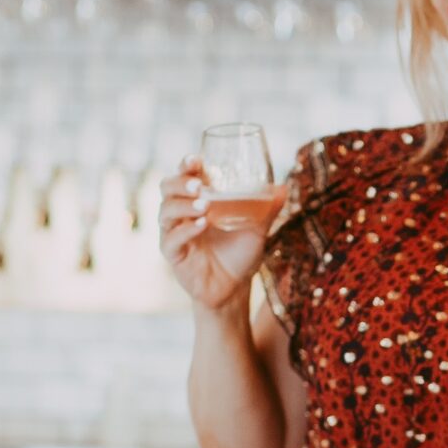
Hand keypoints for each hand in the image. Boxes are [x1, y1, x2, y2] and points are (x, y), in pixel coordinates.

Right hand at [159, 158, 273, 311]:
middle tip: (199, 185)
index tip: (196, 160)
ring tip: (205, 206)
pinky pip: (171, 239)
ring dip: (184, 205)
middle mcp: (182, 213)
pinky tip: (202, 225)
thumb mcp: (258, 229)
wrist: (235, 288)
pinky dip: (185, 230)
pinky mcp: (174, 255)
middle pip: (167, 187)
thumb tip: (282, 188)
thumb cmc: (241, 254)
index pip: (185, 176)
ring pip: (166, 211)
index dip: (186, 165)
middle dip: (180, 182)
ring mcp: (175, 233)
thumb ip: (267, 208)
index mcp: (197, 200)